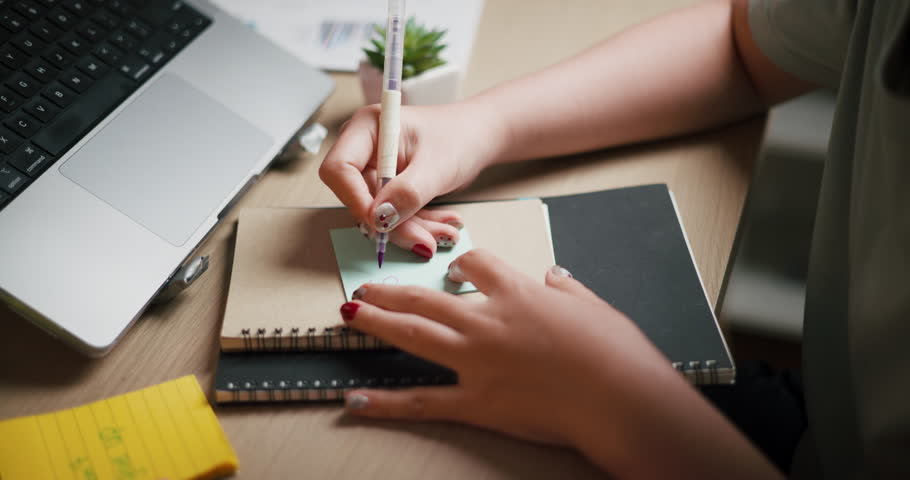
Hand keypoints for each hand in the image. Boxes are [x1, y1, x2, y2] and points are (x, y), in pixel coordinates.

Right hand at [319, 102, 503, 257]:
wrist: (478, 137)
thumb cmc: (460, 136)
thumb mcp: (436, 166)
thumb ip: (407, 192)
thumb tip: (379, 219)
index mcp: (367, 128)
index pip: (339, 169)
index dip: (355, 200)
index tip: (381, 223)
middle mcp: (364, 149)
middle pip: (358, 198)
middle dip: (392, 224)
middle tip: (426, 240)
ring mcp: (375, 170)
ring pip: (378, 214)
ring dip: (410, 229)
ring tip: (445, 233)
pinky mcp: (388, 188)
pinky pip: (393, 217)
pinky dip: (418, 226)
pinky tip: (442, 226)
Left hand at [337, 249, 671, 447]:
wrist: (621, 398)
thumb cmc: (617, 352)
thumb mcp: (594, 307)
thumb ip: (567, 289)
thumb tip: (555, 278)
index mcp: (518, 293)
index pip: (477, 265)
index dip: (462, 264)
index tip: (453, 266)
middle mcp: (488, 321)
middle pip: (426, 295)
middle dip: (392, 288)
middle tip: (366, 285)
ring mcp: (477, 361)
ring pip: (413, 334)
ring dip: (376, 322)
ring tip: (348, 314)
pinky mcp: (477, 402)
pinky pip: (422, 401)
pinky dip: (385, 403)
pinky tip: (355, 401)